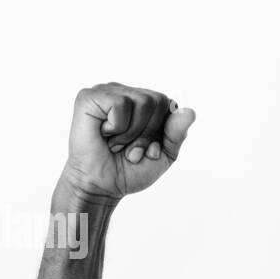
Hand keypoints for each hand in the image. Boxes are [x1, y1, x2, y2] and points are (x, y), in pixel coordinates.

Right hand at [61, 82, 195, 201]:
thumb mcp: (164, 154)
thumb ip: (177, 133)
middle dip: (148, 133)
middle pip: (157, 100)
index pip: (168, 103)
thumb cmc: (129, 169)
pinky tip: (104, 134)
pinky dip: (117, 127)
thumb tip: (190, 111)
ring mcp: (106, 92)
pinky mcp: (89, 97)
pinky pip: (120, 104)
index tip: (147, 148)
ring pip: (142, 101)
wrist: (102, 186)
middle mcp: (124, 92)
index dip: (161, 130)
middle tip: (129, 149)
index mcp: (141, 102)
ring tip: (116, 144)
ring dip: (132, 133)